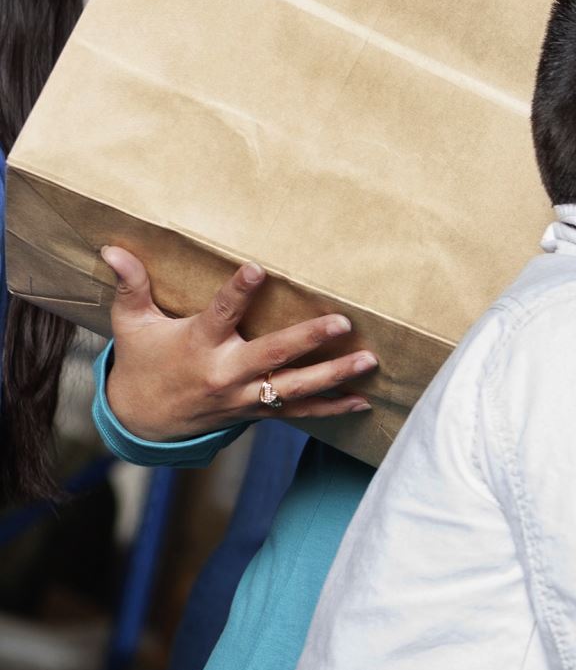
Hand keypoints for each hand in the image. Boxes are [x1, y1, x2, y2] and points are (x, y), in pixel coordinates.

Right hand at [99, 249, 375, 440]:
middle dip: (308, 339)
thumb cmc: (144, 361)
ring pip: (295, 388)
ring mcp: (245, 396)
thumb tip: (112, 249)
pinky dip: (332, 408)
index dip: (238, 292)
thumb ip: (131, 286)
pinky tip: (363, 402)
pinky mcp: (258, 412)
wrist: (145, 420)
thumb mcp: (133, 324)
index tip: (257, 269)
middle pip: (272, 355)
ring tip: (369, 360)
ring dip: (334, 375)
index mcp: (198, 345)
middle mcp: (226, 373)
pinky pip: (300, 413)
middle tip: (341, 322)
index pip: (220, 314)